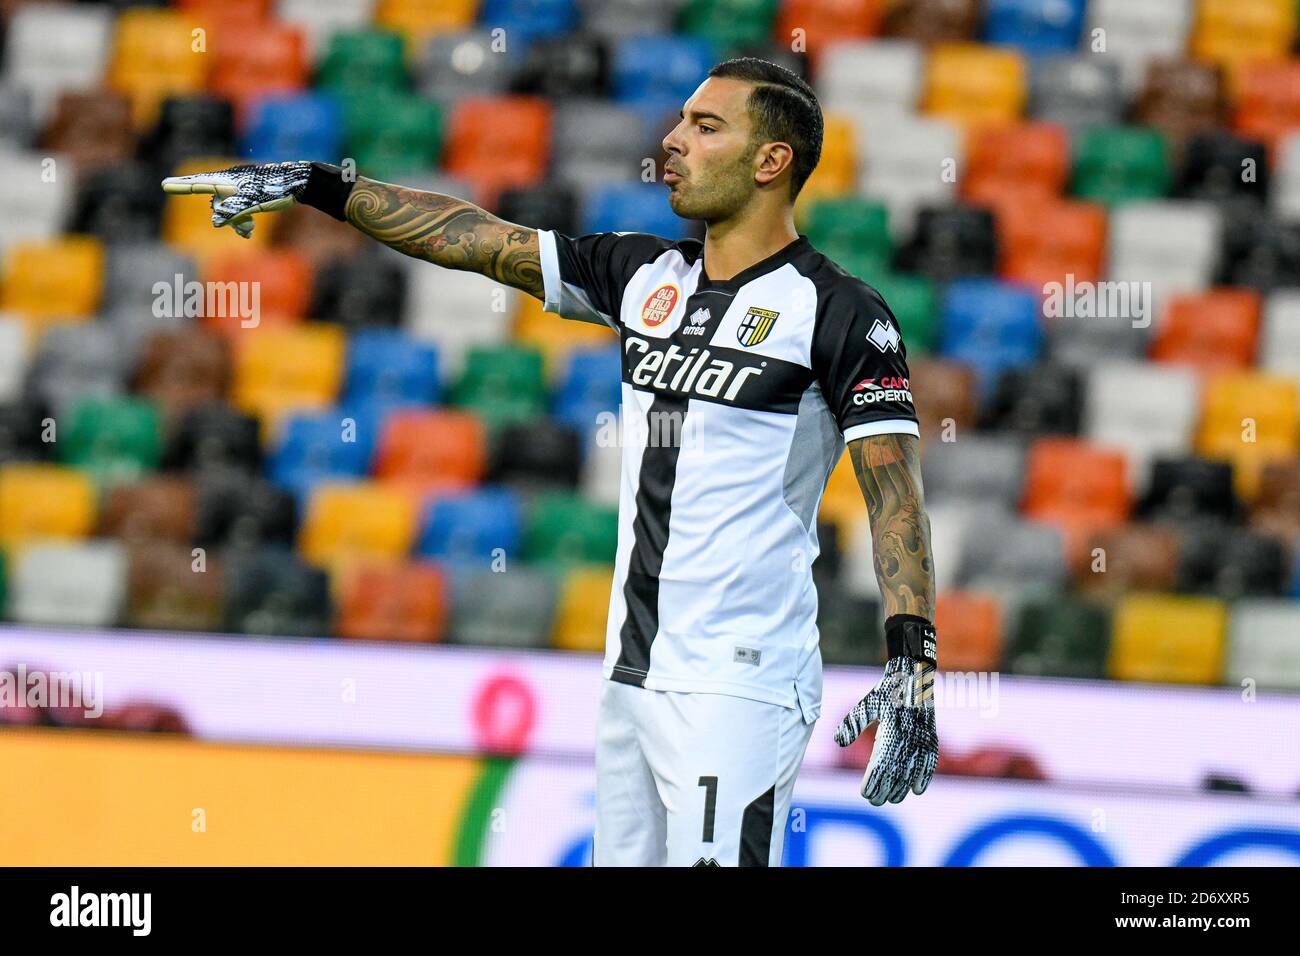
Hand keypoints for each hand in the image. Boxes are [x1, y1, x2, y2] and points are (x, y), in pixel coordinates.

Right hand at [161, 161, 313, 237]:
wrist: (299, 183)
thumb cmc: (274, 192)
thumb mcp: (252, 206)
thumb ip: (232, 213)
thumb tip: (215, 223)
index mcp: (227, 180)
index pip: (199, 184)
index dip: (181, 186)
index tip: (164, 184)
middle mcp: (230, 181)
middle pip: (215, 202)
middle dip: (225, 218)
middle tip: (246, 229)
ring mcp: (240, 186)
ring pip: (228, 207)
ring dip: (235, 221)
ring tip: (249, 230)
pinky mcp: (250, 191)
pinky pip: (238, 207)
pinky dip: (241, 218)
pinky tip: (249, 229)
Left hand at [834, 655, 937, 805]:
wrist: (913, 677)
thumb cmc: (885, 693)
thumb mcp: (865, 705)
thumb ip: (852, 724)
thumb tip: (838, 742)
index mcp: (889, 731)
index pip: (879, 766)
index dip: (872, 782)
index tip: (864, 793)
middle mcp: (907, 738)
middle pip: (896, 774)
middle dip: (885, 791)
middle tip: (875, 801)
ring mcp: (921, 740)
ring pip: (912, 773)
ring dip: (902, 789)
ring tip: (892, 799)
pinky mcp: (931, 739)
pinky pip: (930, 764)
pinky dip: (924, 778)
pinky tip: (917, 790)